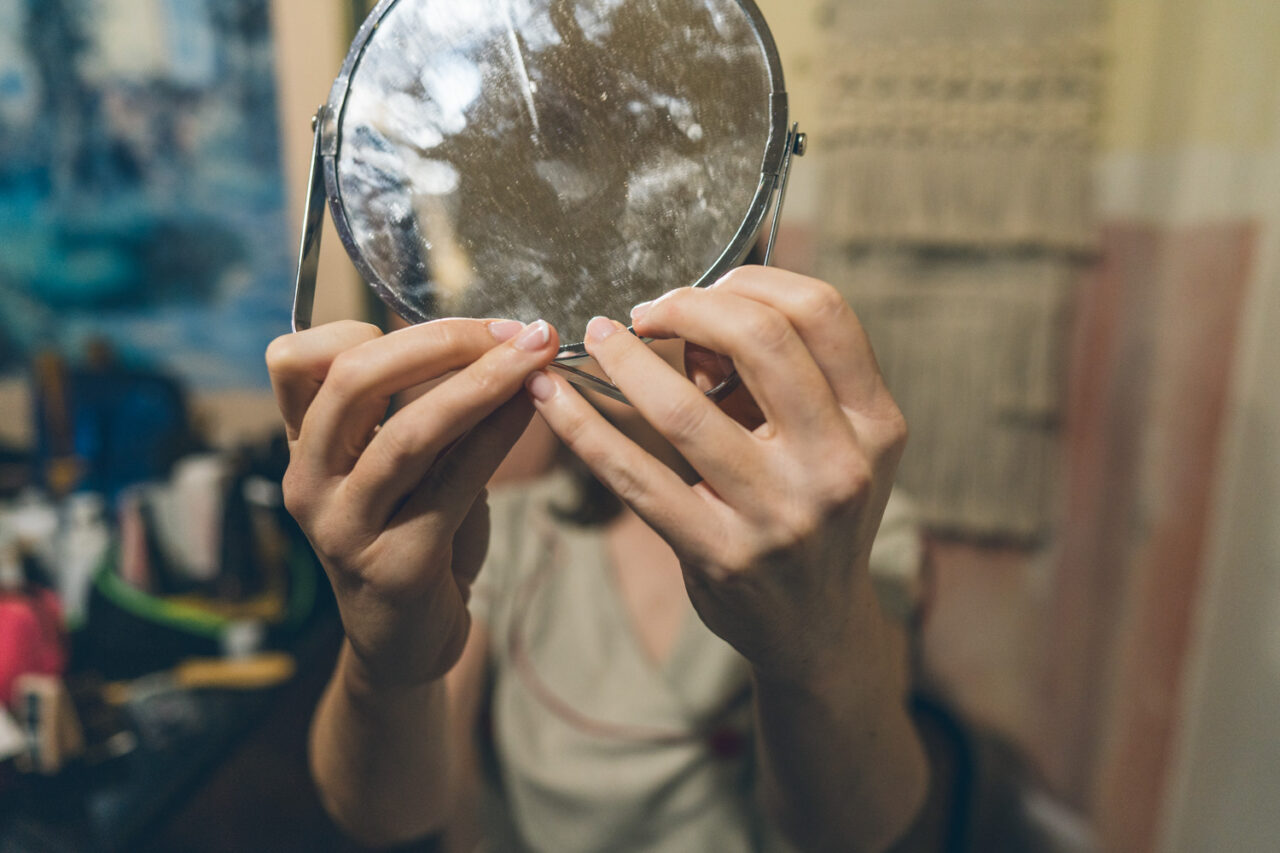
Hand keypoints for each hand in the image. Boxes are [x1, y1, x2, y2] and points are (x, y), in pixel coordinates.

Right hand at [267, 318, 559, 686]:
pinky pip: (454, 482)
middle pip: (353, 380)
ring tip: (537, 353)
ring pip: (408, 433)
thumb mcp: (399, 465)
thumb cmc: (411, 536)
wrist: (406, 642)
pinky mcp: (396, 565)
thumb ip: (417, 408)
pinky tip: (535, 407)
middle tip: (510, 329)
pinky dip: (500, 434)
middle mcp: (308, 483)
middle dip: (440, 341)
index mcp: (303, 447)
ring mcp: (345, 528)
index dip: (361, 326)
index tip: (439, 326)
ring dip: (482, 382)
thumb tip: (497, 338)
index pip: (293, 360)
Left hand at [525, 268, 906, 681]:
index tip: (705, 286)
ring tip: (594, 339)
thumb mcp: (831, 442)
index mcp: (876, 422)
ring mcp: (781, 515)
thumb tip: (686, 318)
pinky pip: (635, 475)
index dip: (752, 280)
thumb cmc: (812, 508)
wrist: (816, 627)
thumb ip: (779, 378)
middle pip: (762, 340)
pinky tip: (549, 398)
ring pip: (685, 408)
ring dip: (624, 359)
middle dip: (690, 305)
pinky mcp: (721, 556)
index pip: (821, 312)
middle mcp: (840, 465)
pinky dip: (582, 427)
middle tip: (646, 310)